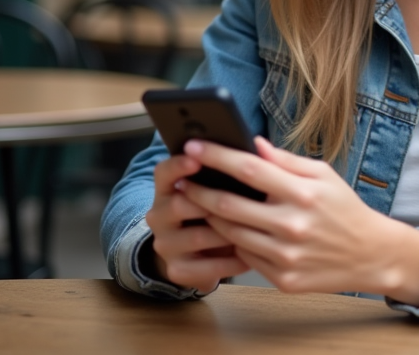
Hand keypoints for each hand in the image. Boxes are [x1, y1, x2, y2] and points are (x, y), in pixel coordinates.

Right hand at [144, 151, 249, 292]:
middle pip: (177, 204)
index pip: (163, 172)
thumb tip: (260, 147)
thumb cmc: (214, 214)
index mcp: (167, 189)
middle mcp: (159, 215)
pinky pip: (204, 267)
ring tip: (253, 230)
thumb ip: (229, 172)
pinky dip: (229, 262)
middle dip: (209, 203)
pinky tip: (249, 257)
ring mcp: (165, 245)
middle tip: (240, 202)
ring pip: (194, 237)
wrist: (199, 257)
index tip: (196, 160)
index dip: (178, 165)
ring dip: (225, 233)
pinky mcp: (176, 270)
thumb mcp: (216, 191)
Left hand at [178, 137, 418, 303]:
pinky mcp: (283, 278)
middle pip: (228, 205)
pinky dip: (233, 241)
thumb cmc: (344, 208)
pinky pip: (245, 256)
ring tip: (199, 202)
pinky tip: (227, 228)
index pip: (249, 169)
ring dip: (210, 216)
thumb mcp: (323, 175)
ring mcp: (286, 256)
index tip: (194, 146)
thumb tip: (254, 144)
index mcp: (303, 193)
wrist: (370, 254)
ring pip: (230, 233)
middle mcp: (292, 225)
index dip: (216, 156)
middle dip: (198, 190)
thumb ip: (286, 160)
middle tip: (183, 180)